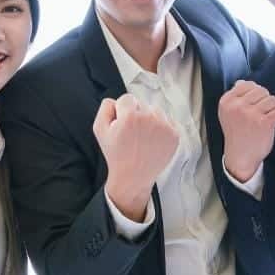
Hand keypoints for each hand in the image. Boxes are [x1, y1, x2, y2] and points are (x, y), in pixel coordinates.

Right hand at [93, 94, 178, 220]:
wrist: (134, 176)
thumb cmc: (116, 154)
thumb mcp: (99, 129)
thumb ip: (105, 108)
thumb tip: (116, 100)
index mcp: (130, 116)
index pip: (127, 98)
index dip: (122, 111)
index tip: (122, 125)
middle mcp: (149, 118)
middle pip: (142, 104)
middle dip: (136, 115)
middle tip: (132, 134)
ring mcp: (164, 127)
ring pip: (156, 111)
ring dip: (150, 119)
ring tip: (142, 138)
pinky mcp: (175, 135)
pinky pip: (168, 121)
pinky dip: (161, 128)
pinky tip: (152, 140)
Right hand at [218, 80, 274, 181]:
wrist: (240, 156)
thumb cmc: (237, 134)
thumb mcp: (229, 113)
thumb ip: (235, 96)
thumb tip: (242, 82)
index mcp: (227, 101)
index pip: (248, 84)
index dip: (255, 95)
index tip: (251, 106)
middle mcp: (237, 106)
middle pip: (262, 91)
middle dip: (264, 102)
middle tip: (258, 115)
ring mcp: (251, 114)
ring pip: (273, 100)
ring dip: (271, 110)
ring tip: (263, 121)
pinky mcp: (264, 123)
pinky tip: (270, 126)